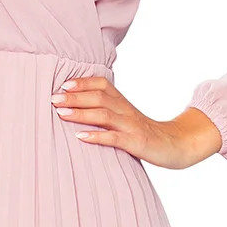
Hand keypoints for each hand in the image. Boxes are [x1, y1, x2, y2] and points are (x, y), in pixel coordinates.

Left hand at [51, 77, 222, 168]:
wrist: (174, 145)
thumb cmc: (143, 132)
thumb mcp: (125, 116)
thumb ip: (106, 109)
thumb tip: (76, 105)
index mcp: (122, 102)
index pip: (101, 84)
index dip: (82, 82)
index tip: (63, 84)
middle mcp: (125, 110)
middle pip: (98, 97)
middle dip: (74, 97)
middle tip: (53, 98)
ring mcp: (130, 126)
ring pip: (104, 115)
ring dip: (80, 113)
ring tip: (61, 113)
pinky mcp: (135, 142)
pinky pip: (113, 138)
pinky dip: (96, 136)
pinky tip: (80, 137)